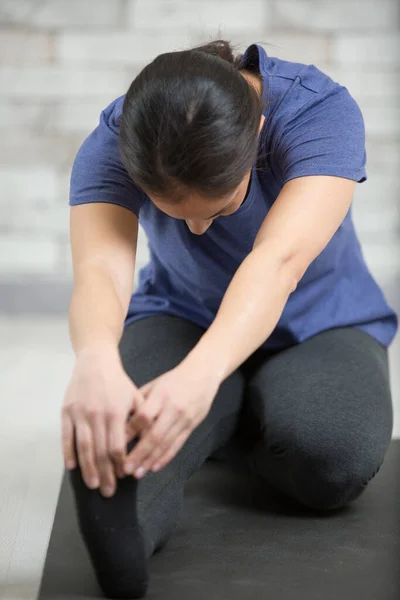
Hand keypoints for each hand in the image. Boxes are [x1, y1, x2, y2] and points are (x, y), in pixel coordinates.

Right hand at [61, 344, 144, 496]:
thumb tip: (147, 443)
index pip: (117, 445)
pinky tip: (72, 467)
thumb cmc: (117, 382)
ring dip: (87, 468)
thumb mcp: (135, 397)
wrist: (95, 361)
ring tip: (92, 485)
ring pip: (83, 447)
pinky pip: (67, 436)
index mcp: (116, 412)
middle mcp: (97, 415)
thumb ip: (140, 419)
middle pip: (101, 451)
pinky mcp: (67, 411)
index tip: (123, 477)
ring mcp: (80, 414)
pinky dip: (68, 452)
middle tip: (108, 492)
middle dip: (105, 474)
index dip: (120, 464)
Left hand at [123, 363, 221, 477]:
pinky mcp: (191, 426)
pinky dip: (166, 457)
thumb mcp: (155, 384)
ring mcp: (184, 419)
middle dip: (139, 454)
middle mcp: (173, 409)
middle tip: (125, 468)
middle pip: (154, 435)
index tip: (116, 444)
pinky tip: (155, 467)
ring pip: (166, 443)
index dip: (130, 432)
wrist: (203, 375)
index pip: (144, 416)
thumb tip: (122, 419)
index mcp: (161, 395)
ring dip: (150, 460)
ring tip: (138, 473)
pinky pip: (177, 445)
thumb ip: (140, 401)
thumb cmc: (175, 379)